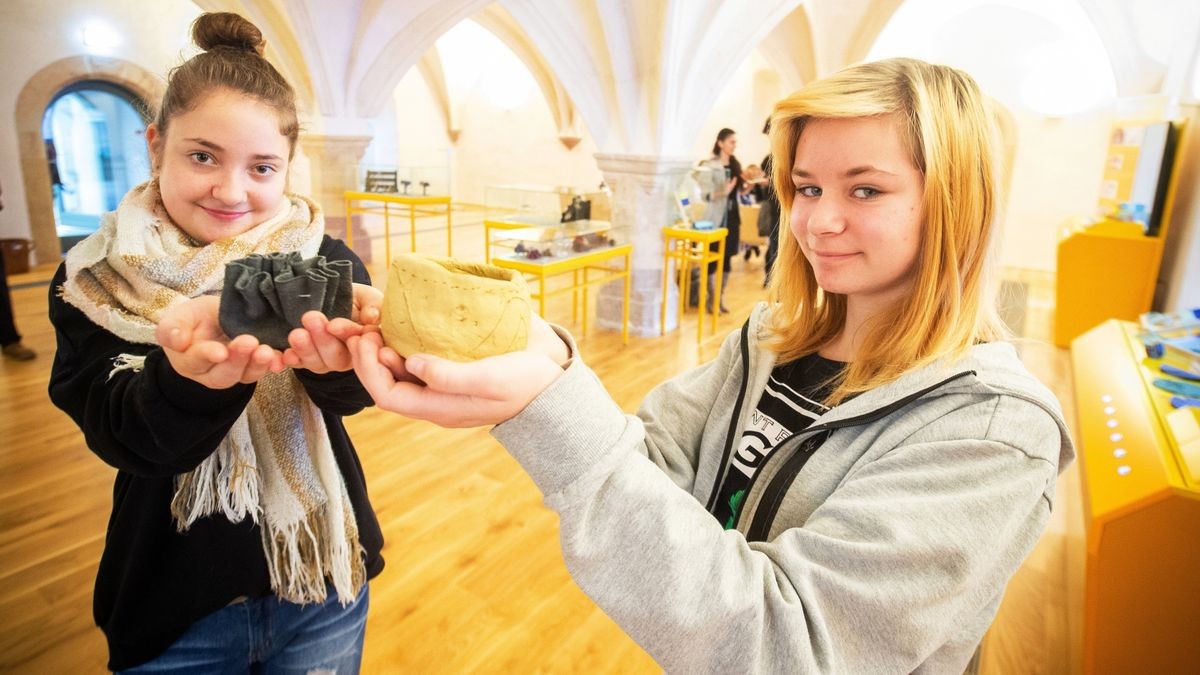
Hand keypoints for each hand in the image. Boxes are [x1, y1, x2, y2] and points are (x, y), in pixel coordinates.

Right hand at [156, 296, 283, 388]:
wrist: (215, 320)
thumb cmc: (193, 320)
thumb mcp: (179, 317)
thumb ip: (172, 328)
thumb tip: (177, 341)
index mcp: (189, 361)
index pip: (196, 361)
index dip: (208, 356)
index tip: (220, 351)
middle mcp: (212, 373)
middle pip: (225, 373)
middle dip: (238, 360)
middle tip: (249, 343)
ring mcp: (237, 372)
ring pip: (247, 375)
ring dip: (259, 364)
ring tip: (267, 351)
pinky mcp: (256, 366)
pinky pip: (266, 369)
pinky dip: (276, 364)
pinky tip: (283, 358)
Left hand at [280, 284, 383, 373]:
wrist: (329, 295)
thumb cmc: (353, 299)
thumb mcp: (367, 297)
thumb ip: (373, 304)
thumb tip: (372, 317)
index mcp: (365, 343)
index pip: (358, 342)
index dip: (346, 334)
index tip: (333, 325)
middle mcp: (346, 356)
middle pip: (337, 357)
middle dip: (323, 341)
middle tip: (311, 319)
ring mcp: (325, 359)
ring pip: (317, 363)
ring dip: (305, 350)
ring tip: (297, 334)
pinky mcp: (305, 359)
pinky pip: (298, 364)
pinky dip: (292, 361)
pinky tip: (286, 355)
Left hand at [348, 329, 566, 428]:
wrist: (554, 389)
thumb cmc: (525, 384)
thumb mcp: (490, 379)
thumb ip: (449, 375)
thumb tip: (410, 362)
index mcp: (440, 409)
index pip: (387, 395)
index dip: (368, 369)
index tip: (367, 338)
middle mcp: (436, 402)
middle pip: (387, 385)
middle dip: (369, 358)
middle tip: (365, 327)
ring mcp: (444, 390)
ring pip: (400, 375)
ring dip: (383, 352)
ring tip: (378, 325)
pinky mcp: (454, 375)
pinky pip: (418, 366)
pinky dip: (404, 347)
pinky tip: (405, 328)